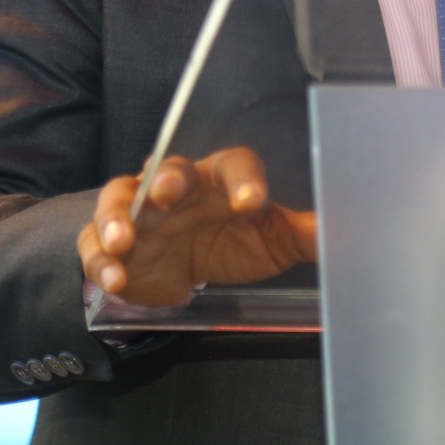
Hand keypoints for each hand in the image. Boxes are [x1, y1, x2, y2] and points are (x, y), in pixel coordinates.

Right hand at [77, 147, 316, 308]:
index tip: (253, 204)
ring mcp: (139, 211)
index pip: (235, 165)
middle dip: (167, 179)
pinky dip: (99, 258)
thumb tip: (350, 231)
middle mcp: (179, 187)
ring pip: (120, 196)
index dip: (244, 180)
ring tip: (126, 242)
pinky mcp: (110, 241)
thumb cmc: (230, 243)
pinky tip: (113, 278)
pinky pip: (94, 241)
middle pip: (170, 168)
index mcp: (222, 180)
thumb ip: (303, 234)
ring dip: (119, 217)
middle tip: (169, 194)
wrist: (182, 271)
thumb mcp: (270, 242)